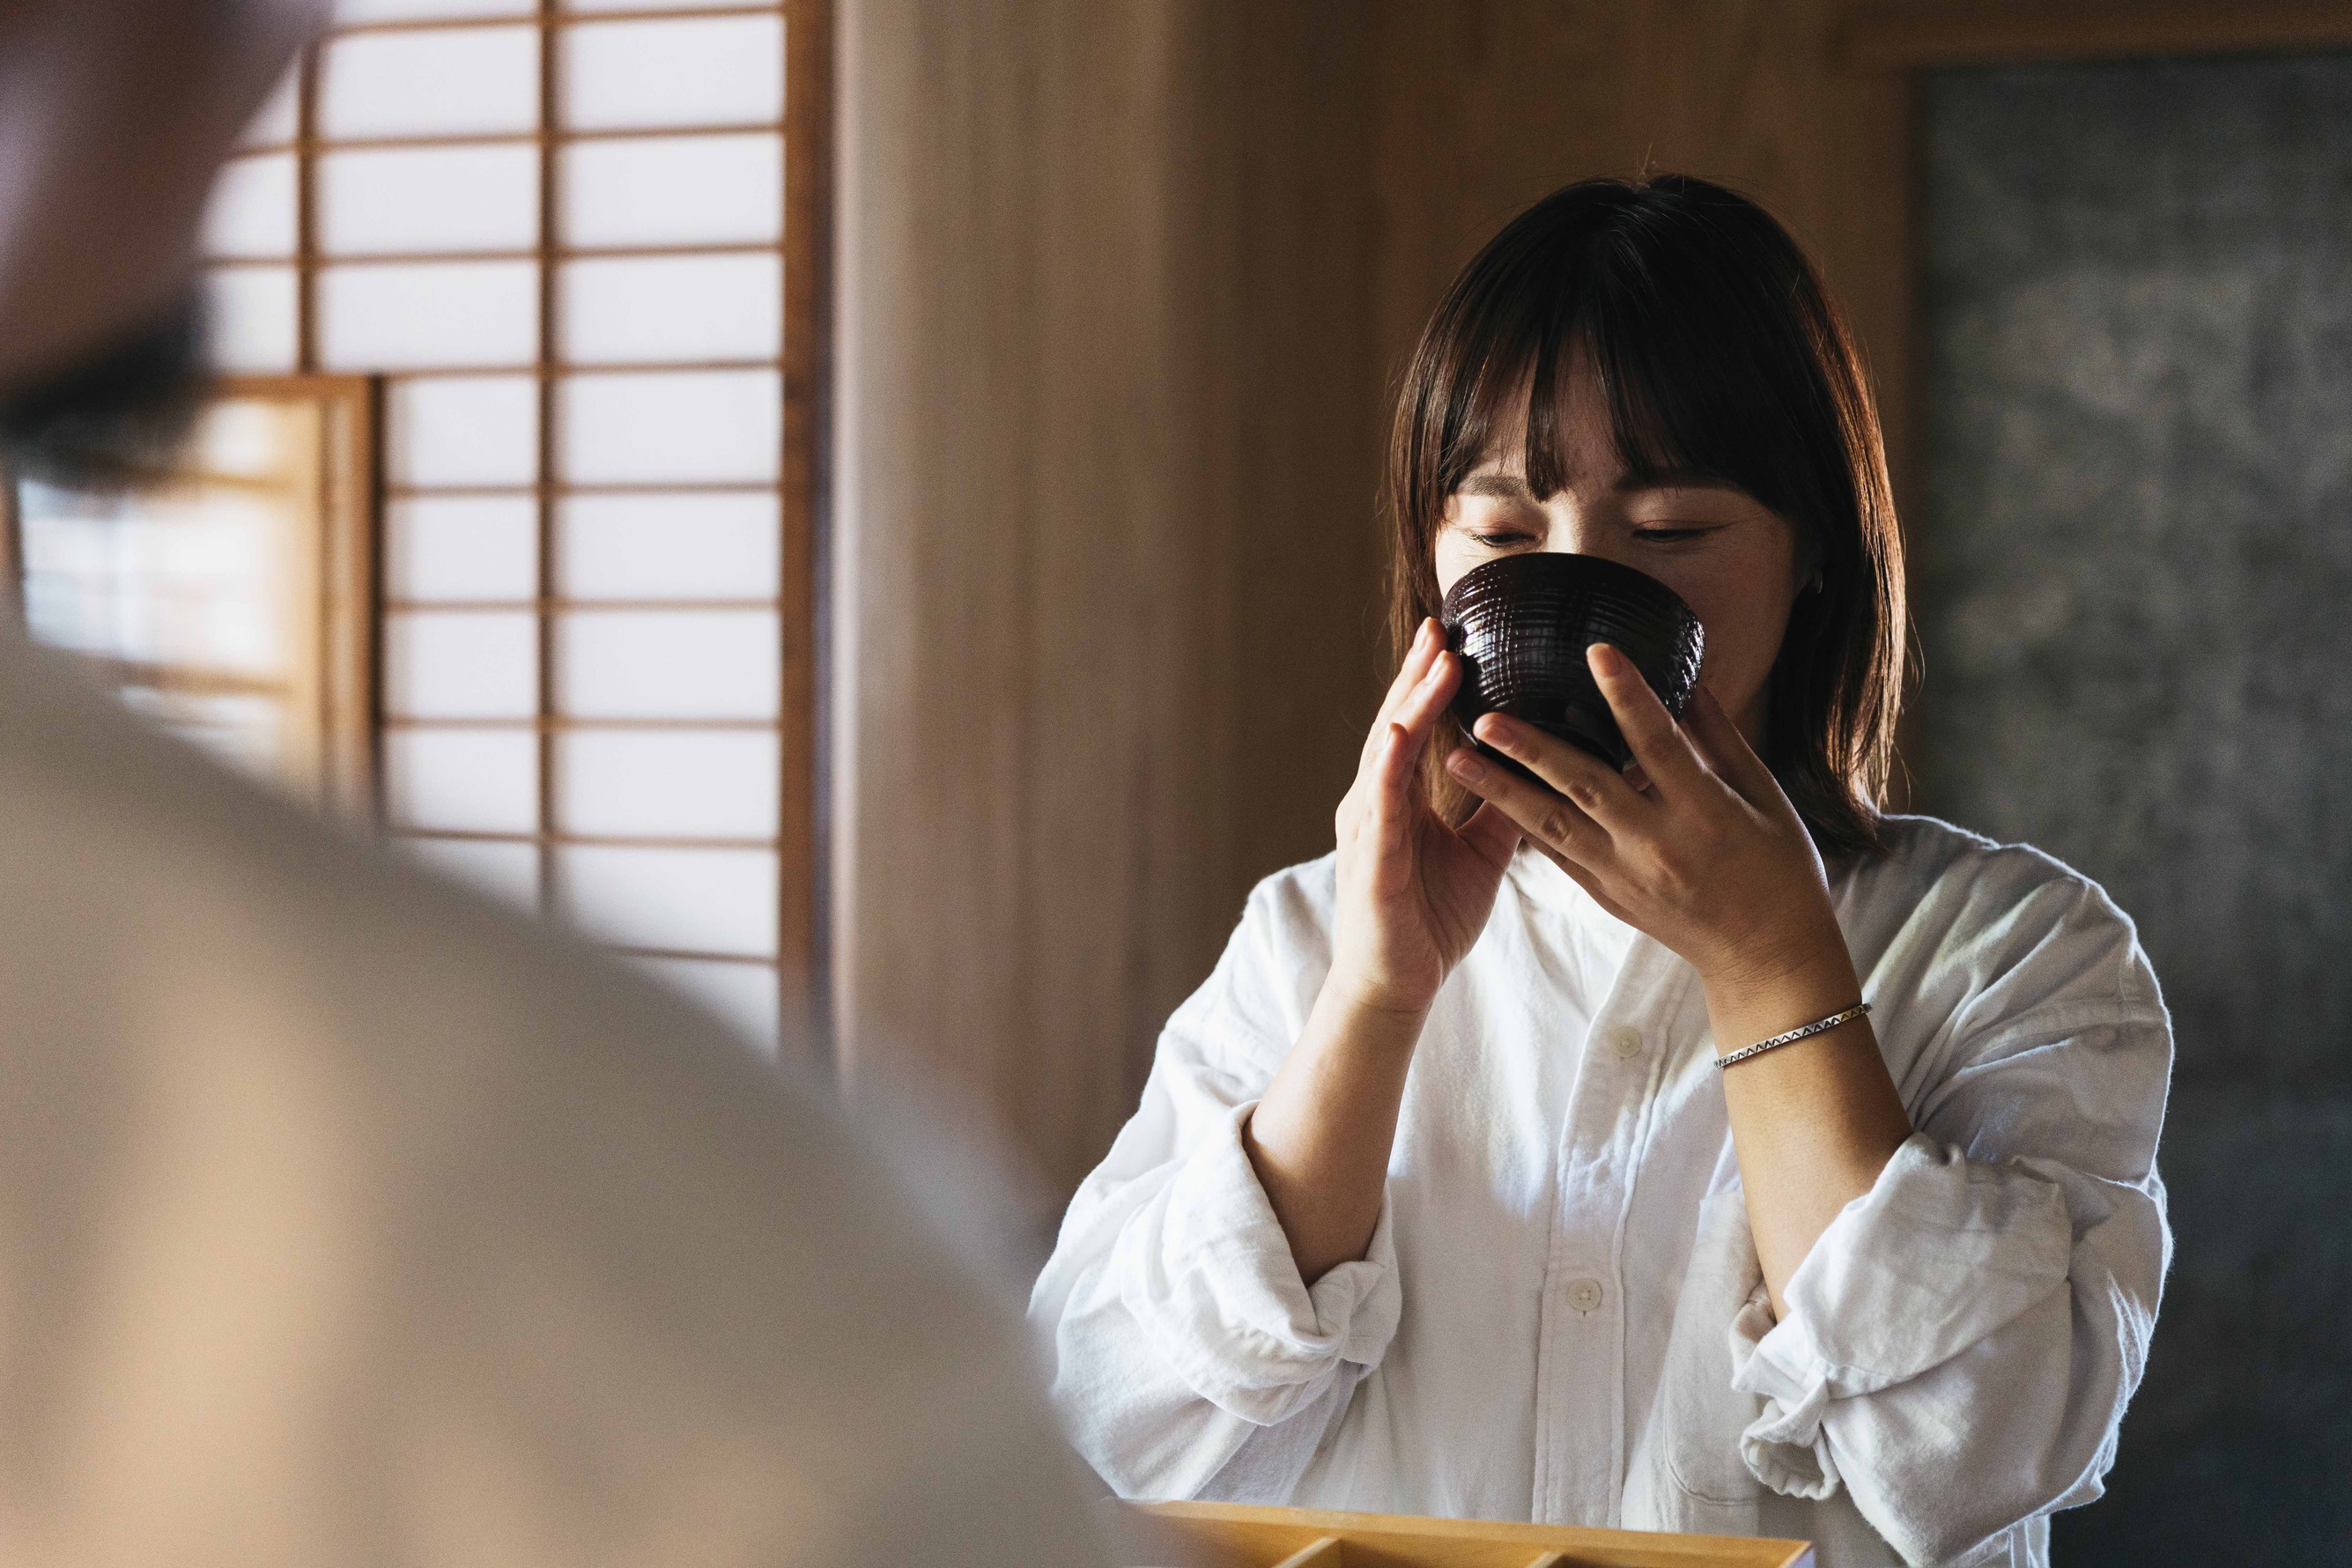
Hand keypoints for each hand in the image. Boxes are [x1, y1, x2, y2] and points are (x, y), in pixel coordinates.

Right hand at [1326, 619, 1522, 1017]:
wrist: (1396, 985)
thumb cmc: (1429, 920)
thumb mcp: (1480, 853)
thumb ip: (1502, 807)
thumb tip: (1541, 765)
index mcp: (1399, 799)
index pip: (1415, 725)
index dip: (1431, 682)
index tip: (1453, 636)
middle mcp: (1376, 802)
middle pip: (1396, 722)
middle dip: (1418, 674)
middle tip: (1442, 624)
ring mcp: (1369, 827)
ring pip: (1387, 751)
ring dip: (1411, 703)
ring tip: (1435, 660)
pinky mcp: (1371, 858)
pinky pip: (1381, 803)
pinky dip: (1391, 763)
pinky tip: (1404, 730)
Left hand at [1442, 643, 1845, 991]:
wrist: (1765, 956)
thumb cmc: (1779, 867)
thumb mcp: (1764, 796)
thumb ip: (1719, 737)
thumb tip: (1690, 675)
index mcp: (1704, 812)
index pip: (1658, 744)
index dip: (1628, 696)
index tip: (1597, 652)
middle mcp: (1656, 845)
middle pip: (1585, 785)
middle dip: (1531, 749)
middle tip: (1484, 716)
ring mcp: (1624, 875)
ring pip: (1552, 825)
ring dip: (1501, 790)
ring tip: (1457, 758)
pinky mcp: (1605, 895)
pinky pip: (1555, 855)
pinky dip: (1520, 826)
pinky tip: (1486, 796)